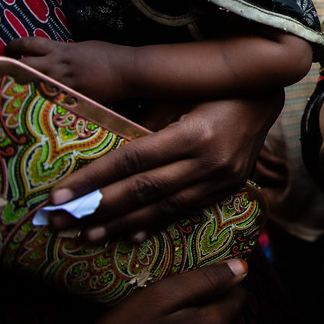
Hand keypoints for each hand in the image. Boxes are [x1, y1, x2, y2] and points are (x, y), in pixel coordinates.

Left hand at [5, 36, 132, 102]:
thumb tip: (55, 57)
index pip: (29, 44)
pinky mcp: (73, 98)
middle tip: (6, 72)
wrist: (128, 70)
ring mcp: (64, 84)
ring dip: (27, 87)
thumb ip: (66, 52)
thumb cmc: (110, 56)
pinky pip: (53, 100)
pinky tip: (43, 105)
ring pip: (35, 86)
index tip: (8, 49)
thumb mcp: (84, 48)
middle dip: (13, 69)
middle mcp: (58, 66)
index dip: (14, 45)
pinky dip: (47, 101)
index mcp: (61, 50)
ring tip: (20, 91)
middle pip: (24, 67)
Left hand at [45, 92, 282, 240]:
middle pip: (144, 190)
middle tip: (60, 222)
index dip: (94, 179)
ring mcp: (222, 178)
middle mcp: (209, 161)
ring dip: (122, 224)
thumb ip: (146, 125)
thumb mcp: (177, 95)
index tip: (59, 194)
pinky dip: (156, 224)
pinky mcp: (229, 188)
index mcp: (195, 133)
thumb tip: (106, 155)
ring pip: (164, 207)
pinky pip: (187, 211)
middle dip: (98, 208)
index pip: (133, 160)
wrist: (265, 97)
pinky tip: (130, 235)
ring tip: (88, 234)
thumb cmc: (213, 88)